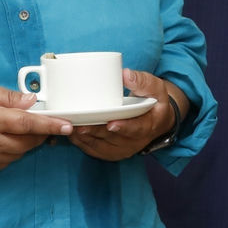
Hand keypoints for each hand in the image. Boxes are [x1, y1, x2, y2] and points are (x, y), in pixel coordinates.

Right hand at [0, 81, 73, 172]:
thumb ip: (7, 97)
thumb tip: (31, 101)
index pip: (28, 123)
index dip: (50, 125)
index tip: (68, 125)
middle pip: (29, 141)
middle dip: (41, 131)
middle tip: (42, 121)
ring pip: (20, 152)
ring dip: (27, 141)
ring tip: (17, 128)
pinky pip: (8, 161)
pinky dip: (13, 150)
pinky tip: (3, 139)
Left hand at [70, 69, 184, 162]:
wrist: (156, 120)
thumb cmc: (154, 101)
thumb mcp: (155, 88)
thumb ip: (142, 81)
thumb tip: (125, 74)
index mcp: (148, 125)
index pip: (136, 128)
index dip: (123, 127)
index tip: (111, 124)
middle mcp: (136, 141)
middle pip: (113, 139)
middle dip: (96, 132)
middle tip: (79, 126)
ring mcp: (123, 149)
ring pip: (102, 147)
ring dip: (86, 139)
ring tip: (71, 129)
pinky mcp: (113, 152)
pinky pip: (96, 151)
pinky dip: (83, 144)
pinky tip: (71, 135)